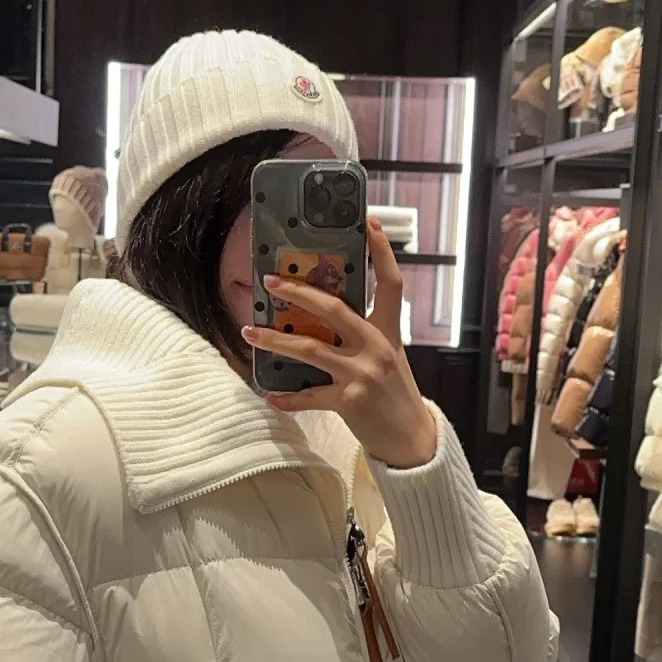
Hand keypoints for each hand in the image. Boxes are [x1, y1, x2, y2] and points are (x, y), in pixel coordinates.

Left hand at [242, 219, 438, 469]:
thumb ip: (362, 335)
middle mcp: (376, 346)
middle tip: (270, 281)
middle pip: (334, 308)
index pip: (390, 282)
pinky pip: (309, 395)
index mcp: (387, 331)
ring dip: (275, 341)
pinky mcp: (350, 401)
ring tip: (250, 333)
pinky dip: (287, 397)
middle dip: (298, 292)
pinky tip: (269, 395)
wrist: (412, 439)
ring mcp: (362, 373)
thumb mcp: (387, 356)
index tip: (370, 222)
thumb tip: (321, 316)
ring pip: (309, 349)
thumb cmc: (394, 394)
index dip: (382, 251)